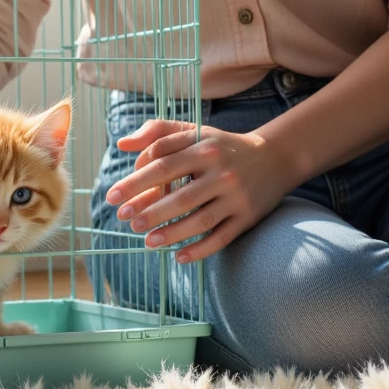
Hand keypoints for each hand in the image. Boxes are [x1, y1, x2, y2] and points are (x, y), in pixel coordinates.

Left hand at [104, 118, 299, 261]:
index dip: (136, 181)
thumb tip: (122, 145)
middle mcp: (221, 172)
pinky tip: (178, 256)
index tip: (113, 197)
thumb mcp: (195, 132)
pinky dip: (200, 249)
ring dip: (171, 232)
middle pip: (181, 195)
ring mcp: (236, 196)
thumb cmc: (223, 146)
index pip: (164, 164)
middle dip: (150, 210)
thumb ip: (158, 133)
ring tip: (146, 241)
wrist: (275, 158)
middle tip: (126, 220)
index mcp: (204, 147)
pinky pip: (222, 237)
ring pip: (201, 219)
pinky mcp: (248, 217)